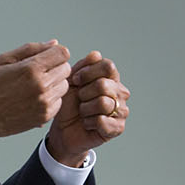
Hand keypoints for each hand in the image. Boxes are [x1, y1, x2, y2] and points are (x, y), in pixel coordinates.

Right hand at [0, 41, 71, 144]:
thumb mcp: (3, 61)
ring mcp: (45, 101)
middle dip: (55, 67)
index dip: (55, 53)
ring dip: (54, 83)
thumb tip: (54, 43)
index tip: (46, 57)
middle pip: (66, 68)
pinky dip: (50, 98)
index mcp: (30, 68)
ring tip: (35, 86)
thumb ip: (30, 49)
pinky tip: (34, 98)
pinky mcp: (46, 115)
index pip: (62, 53)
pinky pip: (59, 101)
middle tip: (39, 72)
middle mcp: (41, 85)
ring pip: (64, 85)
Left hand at [45, 51, 127, 166]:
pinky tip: (86, 124)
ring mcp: (122, 111)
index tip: (75, 80)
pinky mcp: (118, 128)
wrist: (62, 129)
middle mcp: (121, 93)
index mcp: (111, 79)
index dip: (88, 72)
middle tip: (79, 100)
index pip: (108, 66)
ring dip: (85, 109)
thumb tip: (96, 54)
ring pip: (104, 103)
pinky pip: (102, 121)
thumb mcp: (70, 82)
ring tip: (82, 112)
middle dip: (84, 93)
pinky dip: (88, 122)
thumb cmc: (67, 104)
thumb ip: (82, 67)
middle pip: (104, 85)